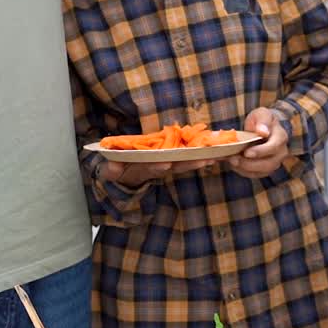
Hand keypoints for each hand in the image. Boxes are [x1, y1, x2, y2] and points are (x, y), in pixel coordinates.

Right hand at [100, 158, 215, 185]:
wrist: (126, 174)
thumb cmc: (118, 170)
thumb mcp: (111, 171)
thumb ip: (112, 170)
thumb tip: (113, 167)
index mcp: (144, 169)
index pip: (152, 168)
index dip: (158, 166)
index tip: (166, 164)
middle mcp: (159, 168)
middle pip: (176, 166)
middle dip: (189, 164)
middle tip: (203, 161)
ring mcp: (168, 164)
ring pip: (186, 162)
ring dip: (200, 160)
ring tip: (214, 157)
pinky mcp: (175, 159)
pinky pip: (190, 157)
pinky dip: (202, 155)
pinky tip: (216, 153)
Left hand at [225, 108, 289, 178]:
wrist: (262, 129)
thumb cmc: (261, 120)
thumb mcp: (261, 114)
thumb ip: (262, 121)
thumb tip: (263, 132)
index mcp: (281, 137)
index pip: (273, 147)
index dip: (260, 151)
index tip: (247, 153)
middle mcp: (281, 153)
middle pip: (268, 164)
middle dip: (249, 164)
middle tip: (233, 159)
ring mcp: (274, 162)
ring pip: (261, 172)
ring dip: (244, 168)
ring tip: (231, 160)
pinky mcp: (266, 170)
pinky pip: (255, 175)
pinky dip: (243, 171)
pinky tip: (234, 164)